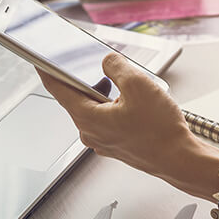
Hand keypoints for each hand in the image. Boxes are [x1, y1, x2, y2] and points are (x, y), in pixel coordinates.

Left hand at [36, 53, 203, 180]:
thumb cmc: (160, 131)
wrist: (180, 160)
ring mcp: (102, 140)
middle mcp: (90, 132)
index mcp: (87, 118)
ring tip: (128, 86)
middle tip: (99, 64)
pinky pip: (107, 119)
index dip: (47, 70)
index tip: (38, 58)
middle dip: (89, 78)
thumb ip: (116, 66)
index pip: (58, 89)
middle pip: (78, 97)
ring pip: (95, 108)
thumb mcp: (138, 84)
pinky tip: (134, 102)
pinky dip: (115, 106)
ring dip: (106, 93)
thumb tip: (107, 62)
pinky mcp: (115, 143)